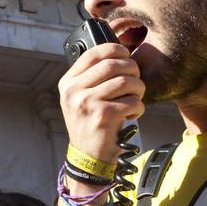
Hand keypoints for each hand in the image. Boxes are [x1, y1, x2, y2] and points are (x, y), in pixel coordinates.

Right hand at [58, 42, 144, 162]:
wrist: (88, 156)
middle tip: (136, 80)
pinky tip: (132, 114)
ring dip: (138, 88)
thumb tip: (117, 54)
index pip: (93, 54)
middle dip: (132, 69)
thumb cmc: (89, 123)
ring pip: (125, 82)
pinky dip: (138, 107)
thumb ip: (90, 78)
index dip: (115, 49)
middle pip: (113, 65)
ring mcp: (88, 104)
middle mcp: (74, 92)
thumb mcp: (79, 98)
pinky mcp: (104, 117)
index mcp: (67, 83)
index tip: (126, 54)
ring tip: (136, 97)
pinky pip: (132, 102)